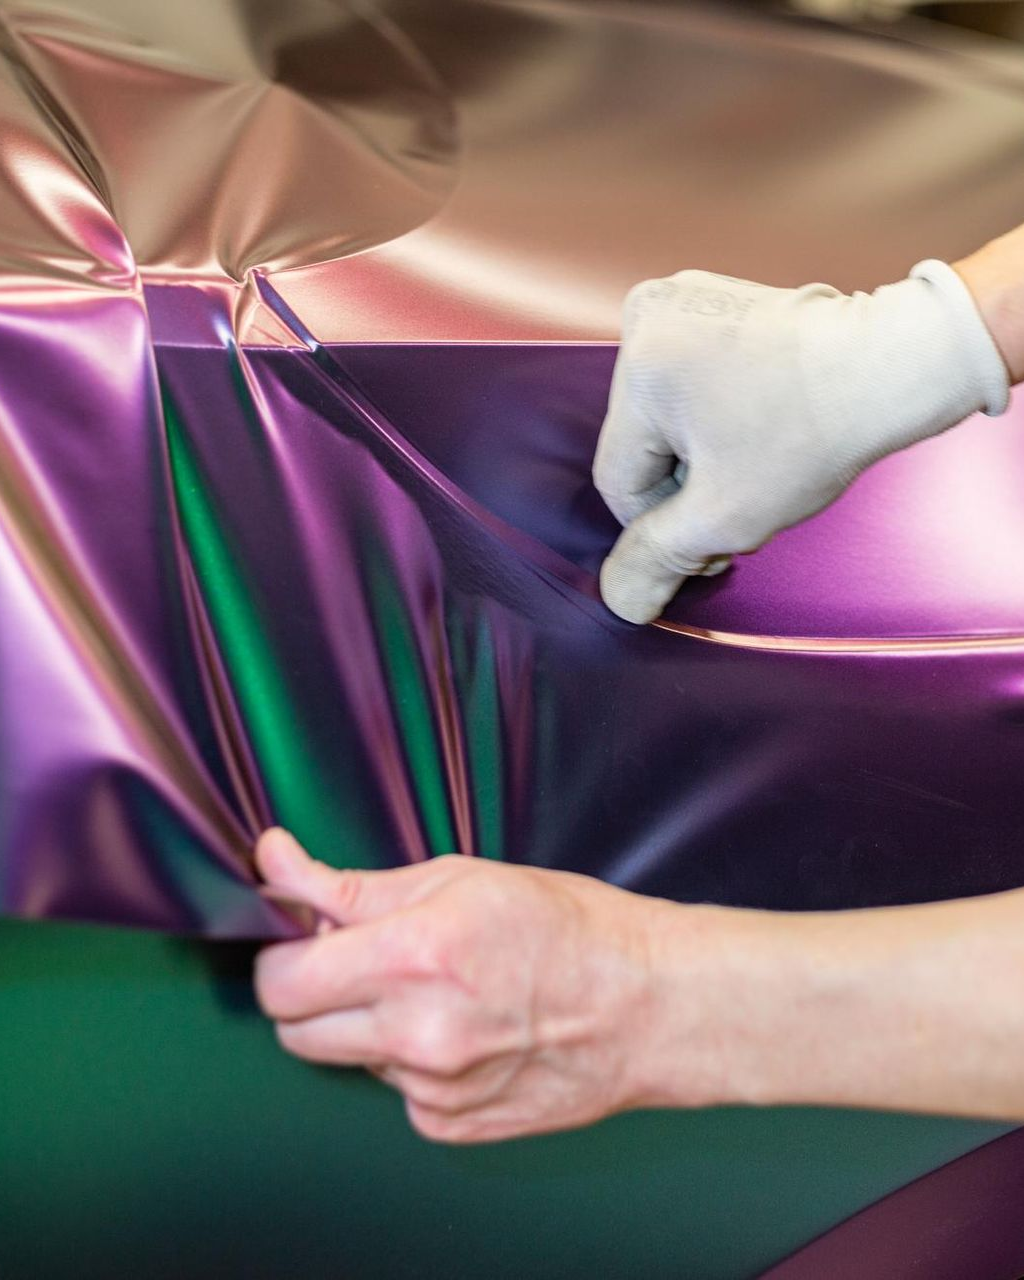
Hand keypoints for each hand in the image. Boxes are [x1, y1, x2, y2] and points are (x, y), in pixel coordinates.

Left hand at [254, 830, 704, 1142]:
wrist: (646, 1004)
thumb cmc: (567, 927)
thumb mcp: (459, 879)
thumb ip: (352, 886)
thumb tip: (276, 863)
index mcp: (414, 956)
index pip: (283, 981)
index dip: (281, 954)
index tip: (300, 938)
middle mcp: (416, 1033)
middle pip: (295, 1031)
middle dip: (310, 992)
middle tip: (360, 959)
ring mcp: (433, 1088)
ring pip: (348, 1057)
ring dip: (366, 1024)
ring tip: (436, 990)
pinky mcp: (449, 1125)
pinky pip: (395, 1089)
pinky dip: (410, 1060)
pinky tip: (463, 1029)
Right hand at [594, 259, 1008, 622]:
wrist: (897, 364)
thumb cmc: (815, 432)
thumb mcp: (724, 516)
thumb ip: (657, 559)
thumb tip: (618, 596)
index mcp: (639, 366)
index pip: (618, 481)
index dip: (664, 526)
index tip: (716, 540)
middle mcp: (649, 316)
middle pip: (642, 446)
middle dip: (687, 488)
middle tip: (745, 502)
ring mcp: (684, 299)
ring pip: (666, 418)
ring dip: (702, 457)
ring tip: (759, 463)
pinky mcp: (717, 299)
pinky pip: (691, 383)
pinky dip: (718, 417)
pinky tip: (761, 428)